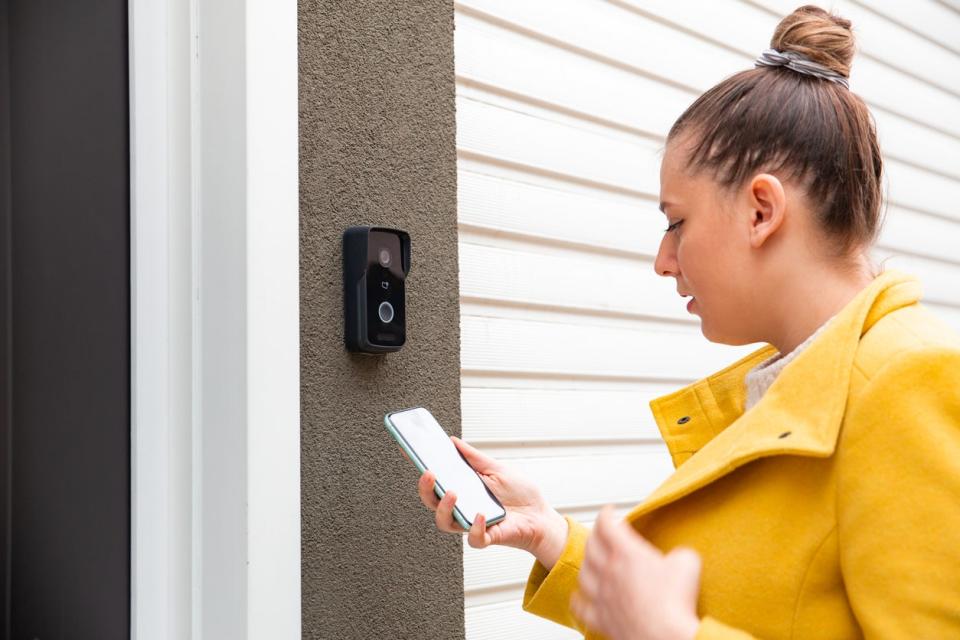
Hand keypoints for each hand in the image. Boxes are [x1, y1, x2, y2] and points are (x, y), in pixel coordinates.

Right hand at [414, 436, 567, 567]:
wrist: (541, 517)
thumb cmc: (520, 493)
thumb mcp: (497, 468)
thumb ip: (475, 458)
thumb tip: (453, 441)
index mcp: (463, 488)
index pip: (436, 479)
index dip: (419, 466)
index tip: (407, 448)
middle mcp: (462, 507)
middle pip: (432, 502)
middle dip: (425, 488)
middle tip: (428, 473)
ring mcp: (471, 523)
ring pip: (445, 522)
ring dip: (444, 508)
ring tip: (453, 493)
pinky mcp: (485, 537)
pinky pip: (473, 538)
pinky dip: (475, 528)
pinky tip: (481, 514)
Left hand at [570, 505, 701, 639]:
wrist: (667, 637)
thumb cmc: (676, 603)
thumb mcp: (688, 562)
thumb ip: (679, 552)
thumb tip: (678, 556)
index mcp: (626, 553)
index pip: (606, 524)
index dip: (606, 513)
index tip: (609, 511)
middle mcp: (609, 571)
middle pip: (591, 545)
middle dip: (597, 535)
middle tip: (603, 533)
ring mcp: (601, 595)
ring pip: (583, 572)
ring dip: (587, 563)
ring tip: (593, 561)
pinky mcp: (601, 618)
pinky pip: (579, 605)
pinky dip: (578, 597)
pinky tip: (581, 595)